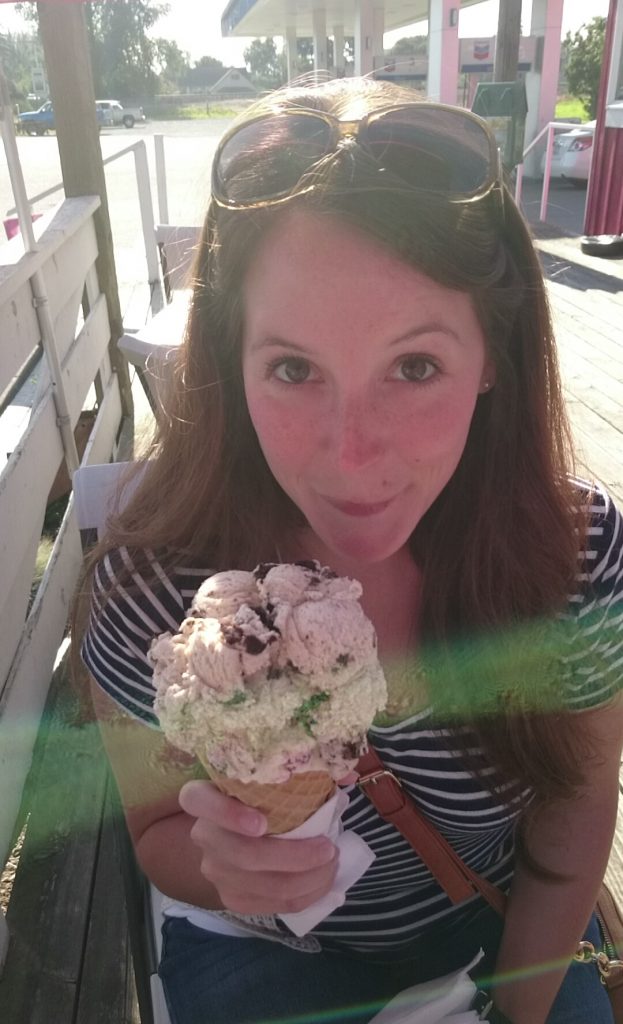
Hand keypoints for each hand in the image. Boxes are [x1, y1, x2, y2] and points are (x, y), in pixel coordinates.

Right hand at [179, 780, 338, 914]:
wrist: (232, 832)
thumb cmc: (258, 796)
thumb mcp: (269, 778)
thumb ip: (303, 771)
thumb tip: (350, 773)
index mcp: (202, 797)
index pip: (199, 802)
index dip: (228, 814)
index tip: (262, 822)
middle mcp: (202, 835)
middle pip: (243, 855)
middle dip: (293, 857)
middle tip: (329, 847)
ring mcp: (214, 871)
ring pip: (262, 885)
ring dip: (307, 879)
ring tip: (333, 861)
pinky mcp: (231, 898)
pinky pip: (272, 905)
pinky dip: (304, 896)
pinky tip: (324, 881)